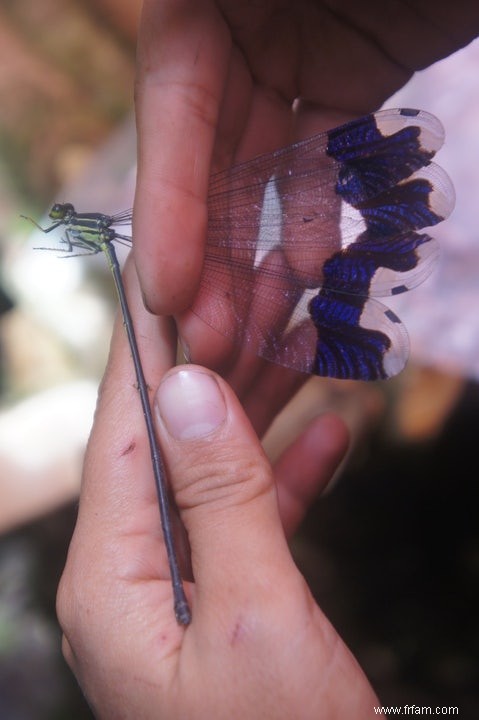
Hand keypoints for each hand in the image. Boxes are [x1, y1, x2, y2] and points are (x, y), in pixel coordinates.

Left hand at [56, 262, 382, 718]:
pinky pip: (255, 518)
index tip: (177, 274)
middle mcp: (132, 574)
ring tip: (305, 342)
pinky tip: (332, 431)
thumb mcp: (255, 615)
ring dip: (265, 410)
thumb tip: (188, 389)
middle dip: (223, 367)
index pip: (123, 431)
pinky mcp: (229, 602)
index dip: (152, 348)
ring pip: (221, 472)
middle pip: (175, 442)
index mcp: (111, 577)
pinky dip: (292, 474)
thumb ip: (219, 495)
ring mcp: (180, 587)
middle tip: (268, 293)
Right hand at [133, 0, 478, 320]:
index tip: (168, 295)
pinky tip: (307, 271)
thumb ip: (216, 23)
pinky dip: (308, 212)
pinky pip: (317, 154)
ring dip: (252, 248)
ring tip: (255, 328)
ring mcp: (292, 48)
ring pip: (260, 164)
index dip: (168, 202)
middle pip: (211, 149)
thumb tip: (179, 79)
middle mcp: (238, 17)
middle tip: (211, 341)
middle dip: (206, 251)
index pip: (173, 97)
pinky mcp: (345, 72)